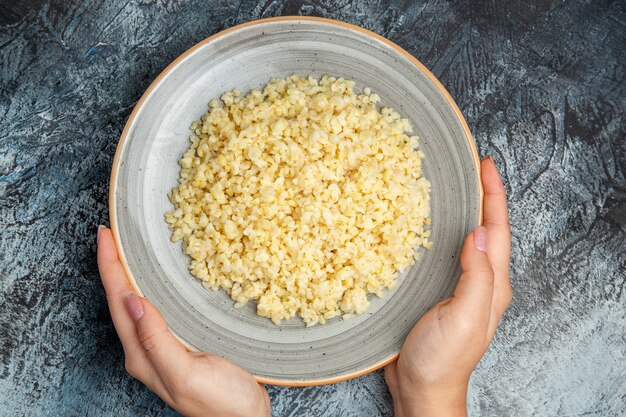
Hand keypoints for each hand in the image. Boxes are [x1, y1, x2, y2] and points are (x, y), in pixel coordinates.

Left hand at [97, 227, 269, 416]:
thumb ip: (157, 340)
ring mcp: (162, 348)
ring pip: (137, 304)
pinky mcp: (180, 345)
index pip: (119, 302)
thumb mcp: (187, 373)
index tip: (105, 235)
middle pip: (122, 301)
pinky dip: (151, 287)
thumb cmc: (221, 403)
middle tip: (112, 235)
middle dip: (113, 266)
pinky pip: (157, 309)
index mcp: (142, 355)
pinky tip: (157, 280)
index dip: (110, 267)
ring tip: (126, 250)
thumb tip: (132, 300)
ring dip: (129, 275)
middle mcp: (145, 350)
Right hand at [385, 157, 511, 416]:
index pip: (497, 230)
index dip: (493, 196)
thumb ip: (475, 276)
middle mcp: (480, 282)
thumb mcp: (462, 317)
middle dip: (482, 197)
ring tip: (452, 187)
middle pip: (487, 230)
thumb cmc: (441, 359)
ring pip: (467, 240)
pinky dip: (443, 233)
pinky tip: (427, 226)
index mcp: (491, 285)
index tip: (485, 165)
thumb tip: (478, 233)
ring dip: (464, 212)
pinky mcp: (439, 292)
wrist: (422, 389)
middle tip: (470, 168)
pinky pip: (447, 254)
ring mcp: (460, 288)